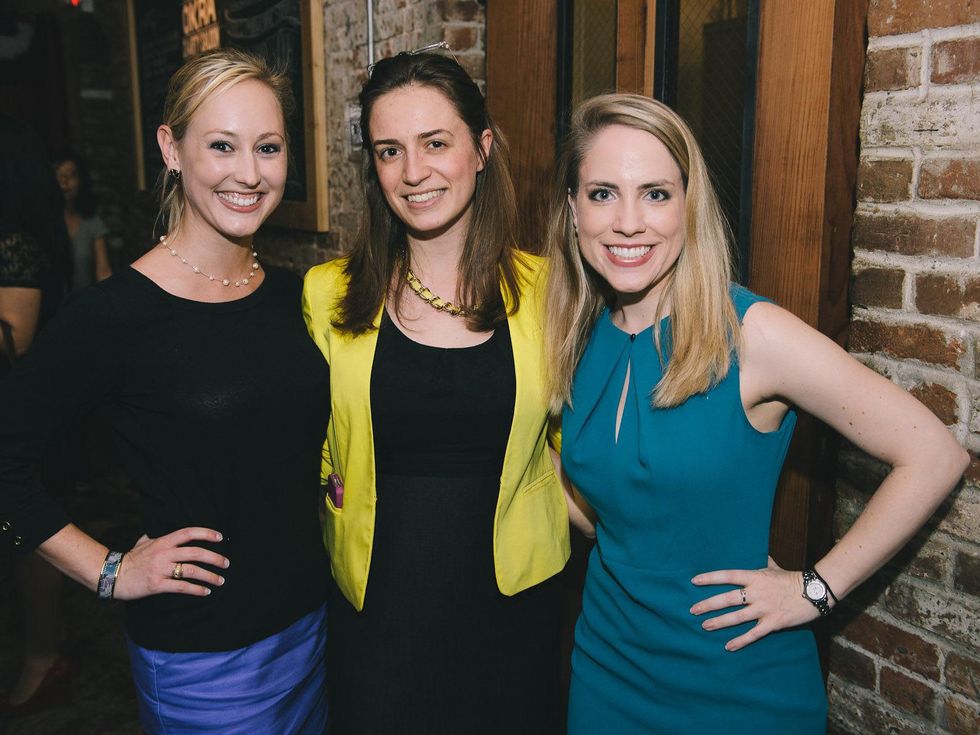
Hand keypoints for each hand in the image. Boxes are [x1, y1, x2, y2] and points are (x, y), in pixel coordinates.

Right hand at [113, 528, 228, 600]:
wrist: (113, 576)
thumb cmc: (130, 558)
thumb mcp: (143, 542)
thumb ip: (156, 535)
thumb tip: (164, 530)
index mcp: (163, 541)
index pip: (188, 533)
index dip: (206, 533)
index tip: (220, 537)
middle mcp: (164, 554)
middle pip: (196, 553)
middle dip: (215, 558)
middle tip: (226, 564)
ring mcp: (161, 569)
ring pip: (192, 571)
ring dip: (210, 576)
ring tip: (220, 580)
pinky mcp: (157, 585)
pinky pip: (181, 587)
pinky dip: (196, 590)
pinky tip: (205, 591)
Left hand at [689, 556, 819, 650]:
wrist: (815, 592)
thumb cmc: (792, 578)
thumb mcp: (773, 567)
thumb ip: (761, 562)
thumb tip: (755, 551)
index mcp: (755, 577)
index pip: (727, 575)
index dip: (710, 578)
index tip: (694, 581)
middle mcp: (756, 592)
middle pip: (727, 598)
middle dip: (708, 605)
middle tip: (693, 610)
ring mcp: (764, 608)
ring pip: (736, 617)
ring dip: (719, 622)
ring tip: (704, 626)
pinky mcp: (773, 623)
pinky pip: (753, 634)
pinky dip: (740, 641)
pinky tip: (728, 646)